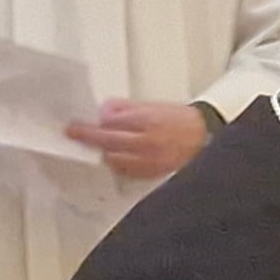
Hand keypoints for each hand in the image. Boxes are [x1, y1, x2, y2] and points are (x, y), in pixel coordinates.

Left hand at [68, 99, 211, 181]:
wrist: (205, 139)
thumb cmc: (182, 121)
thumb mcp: (153, 106)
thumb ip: (126, 108)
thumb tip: (103, 112)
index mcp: (147, 120)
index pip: (110, 122)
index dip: (90, 125)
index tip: (74, 125)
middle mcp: (147, 142)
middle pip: (108, 141)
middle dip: (89, 138)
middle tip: (74, 134)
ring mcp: (149, 160)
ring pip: (114, 159)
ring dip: (102, 152)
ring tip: (95, 146)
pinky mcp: (152, 173)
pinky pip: (126, 171)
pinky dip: (116, 164)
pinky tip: (113, 158)